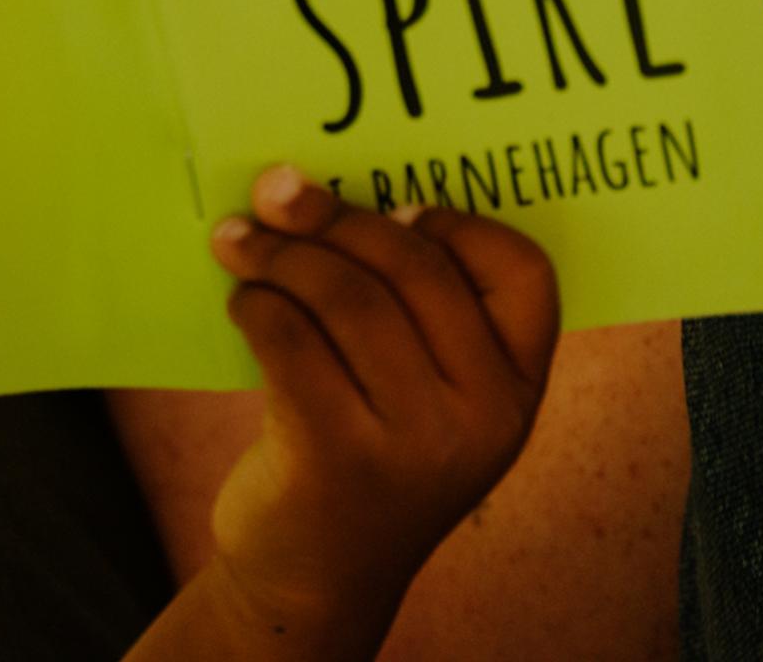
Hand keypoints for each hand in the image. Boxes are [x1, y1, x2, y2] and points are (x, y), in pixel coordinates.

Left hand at [159, 166, 559, 659]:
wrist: (314, 576)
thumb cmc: (365, 452)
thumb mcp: (421, 392)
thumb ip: (410, 309)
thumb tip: (317, 186)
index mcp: (517, 388)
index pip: (525, 271)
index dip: (460, 224)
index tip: (393, 206)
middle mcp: (484, 416)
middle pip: (415, 267)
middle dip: (335, 217)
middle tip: (275, 190)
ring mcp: (416, 442)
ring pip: (347, 296)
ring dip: (281, 253)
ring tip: (238, 241)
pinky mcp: (338, 457)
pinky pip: (291, 339)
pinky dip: (258, 303)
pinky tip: (243, 301)